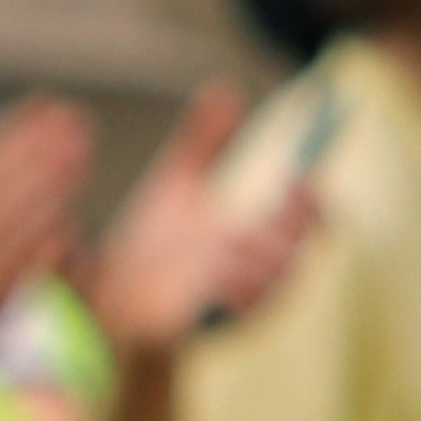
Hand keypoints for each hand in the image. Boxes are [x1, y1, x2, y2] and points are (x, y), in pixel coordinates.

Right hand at [0, 98, 87, 368]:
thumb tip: (8, 170)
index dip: (18, 125)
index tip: (47, 100)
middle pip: (5, 176)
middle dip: (42, 144)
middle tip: (76, 116)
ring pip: (14, 214)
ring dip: (50, 182)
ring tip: (82, 153)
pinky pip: (16, 263)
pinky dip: (39, 241)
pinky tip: (66, 222)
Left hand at [84, 83, 319, 357]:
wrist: (106, 305)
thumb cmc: (148, 248)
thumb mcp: (175, 185)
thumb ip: (204, 142)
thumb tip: (224, 90)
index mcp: (253, 240)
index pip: (305, 221)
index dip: (314, 200)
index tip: (309, 171)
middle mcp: (251, 275)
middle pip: (298, 253)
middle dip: (299, 224)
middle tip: (294, 190)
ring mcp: (227, 306)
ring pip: (271, 287)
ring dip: (263, 260)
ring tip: (237, 234)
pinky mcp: (199, 330)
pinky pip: (229, 317)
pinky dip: (229, 294)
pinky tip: (215, 274)